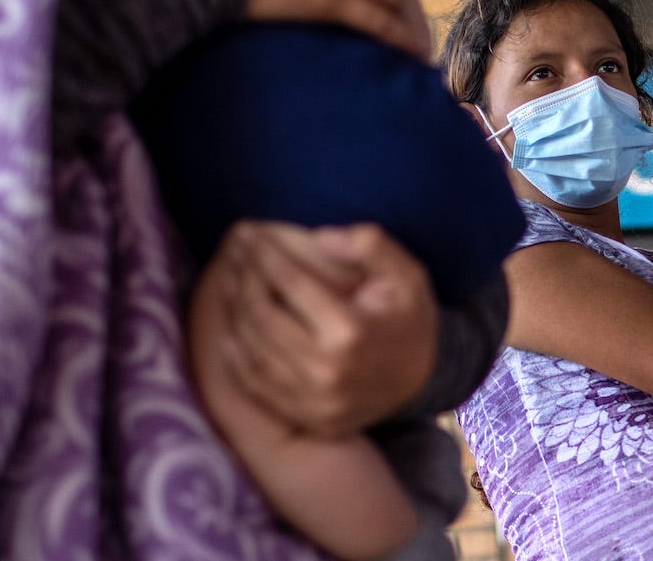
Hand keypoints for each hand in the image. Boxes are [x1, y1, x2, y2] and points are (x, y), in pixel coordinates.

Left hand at [212, 221, 439, 437]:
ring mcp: (314, 400)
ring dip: (234, 313)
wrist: (424, 379)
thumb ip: (370, 246)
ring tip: (229, 284)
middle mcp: (327, 369)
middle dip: (243, 279)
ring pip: (253, 351)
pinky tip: (231, 333)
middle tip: (234, 255)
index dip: (265, 255)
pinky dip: (238, 360)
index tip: (250, 234)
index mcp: (350, 330)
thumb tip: (319, 236)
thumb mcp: (407, 274)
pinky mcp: (308, 418)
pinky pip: (258, 387)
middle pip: (263, 317)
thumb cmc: (409, 318)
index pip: (291, 283)